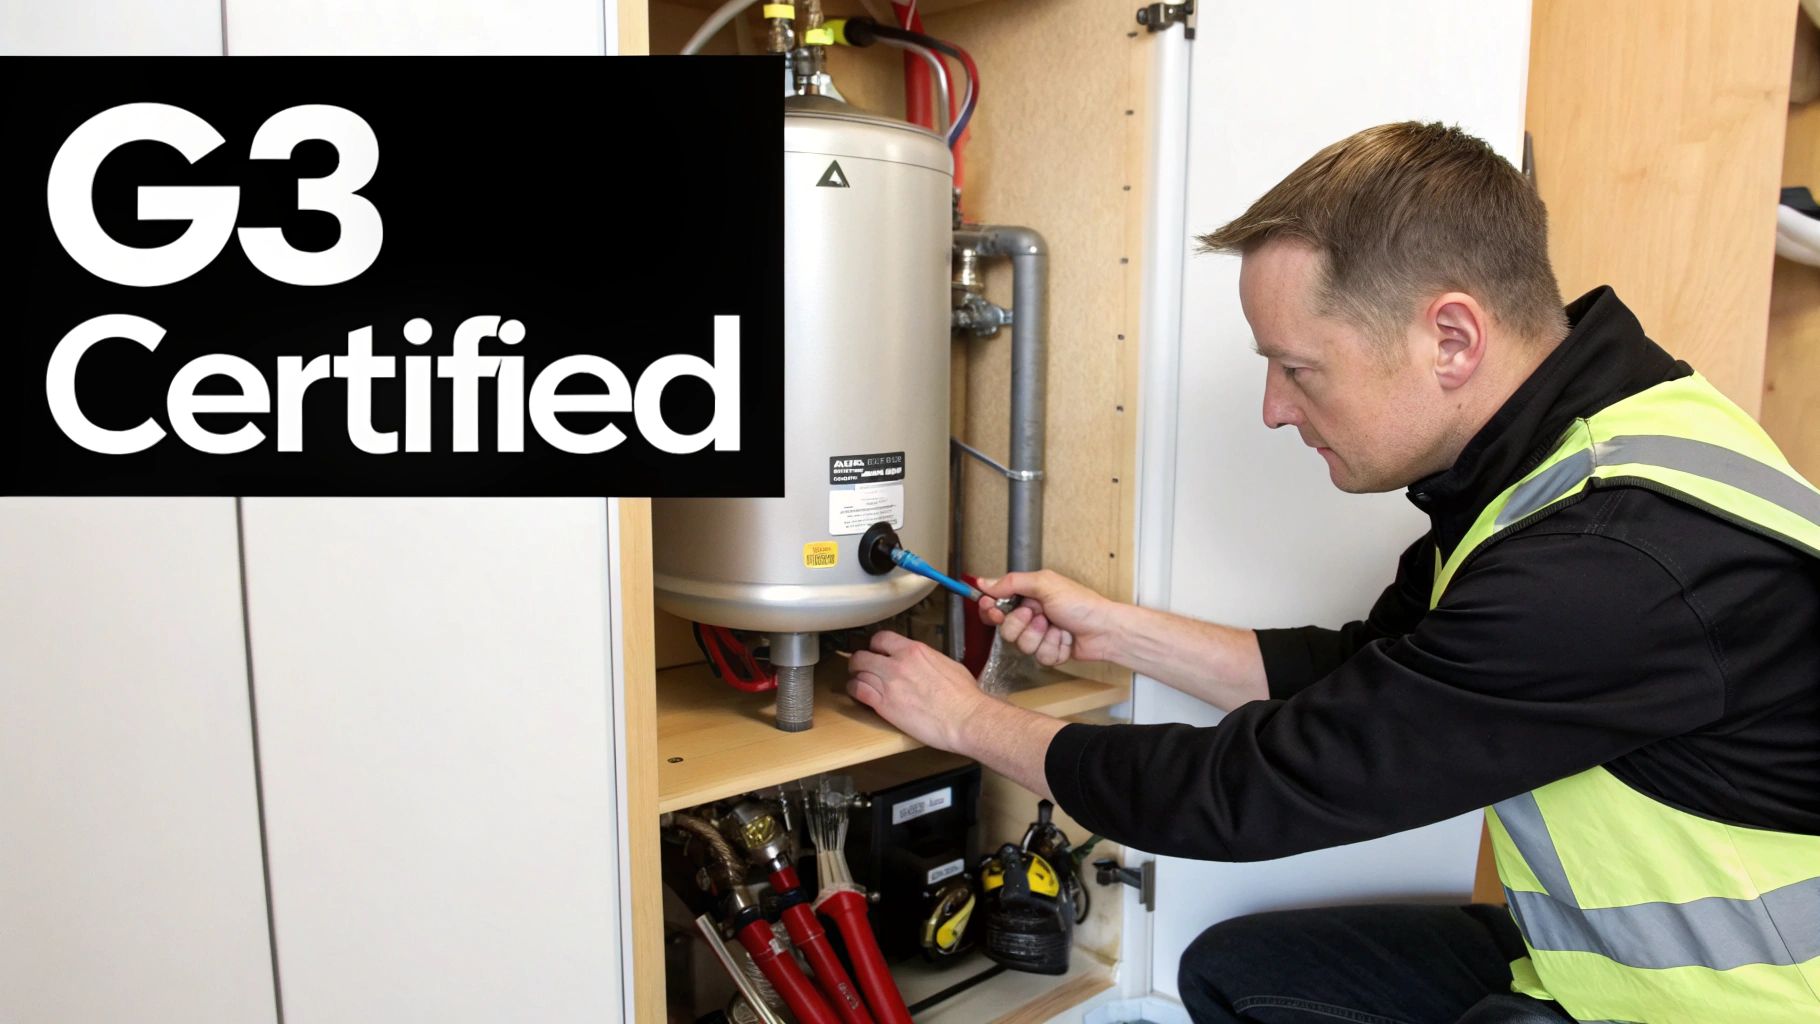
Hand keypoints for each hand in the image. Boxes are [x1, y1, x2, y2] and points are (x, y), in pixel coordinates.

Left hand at [846, 630, 989, 751]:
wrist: (965, 718)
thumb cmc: (964, 696)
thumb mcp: (948, 665)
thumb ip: (928, 660)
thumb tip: (924, 663)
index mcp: (915, 650)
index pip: (882, 638)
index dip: (876, 646)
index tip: (877, 652)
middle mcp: (897, 663)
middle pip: (863, 655)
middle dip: (860, 661)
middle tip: (863, 668)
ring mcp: (888, 683)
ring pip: (857, 672)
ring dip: (856, 677)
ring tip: (859, 682)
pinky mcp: (884, 705)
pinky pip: (858, 691)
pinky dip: (855, 691)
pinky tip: (858, 694)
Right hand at [976, 570, 1122, 666]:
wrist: (1105, 629)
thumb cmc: (1081, 604)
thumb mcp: (1045, 583)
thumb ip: (1012, 582)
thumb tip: (984, 581)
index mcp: (1027, 596)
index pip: (996, 604)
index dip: (991, 609)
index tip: (993, 609)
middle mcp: (1031, 616)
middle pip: (1006, 629)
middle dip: (1023, 624)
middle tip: (1039, 614)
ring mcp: (1040, 636)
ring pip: (1022, 646)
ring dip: (1042, 637)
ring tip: (1057, 627)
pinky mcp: (1049, 652)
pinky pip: (1039, 658)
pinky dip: (1054, 648)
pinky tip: (1065, 639)